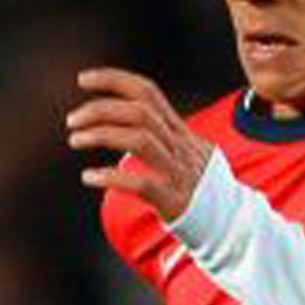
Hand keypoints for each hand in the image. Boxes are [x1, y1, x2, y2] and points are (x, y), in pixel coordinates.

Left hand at [66, 66, 213, 221]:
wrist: (232, 225)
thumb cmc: (203, 191)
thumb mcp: (188, 153)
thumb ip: (163, 136)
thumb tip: (129, 125)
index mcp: (180, 132)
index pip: (147, 92)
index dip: (114, 80)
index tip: (83, 80)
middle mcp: (180, 146)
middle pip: (140, 112)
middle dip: (101, 109)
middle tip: (72, 120)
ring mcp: (178, 172)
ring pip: (140, 140)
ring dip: (101, 135)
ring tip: (75, 139)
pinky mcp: (174, 199)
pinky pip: (142, 182)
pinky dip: (111, 176)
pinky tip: (90, 177)